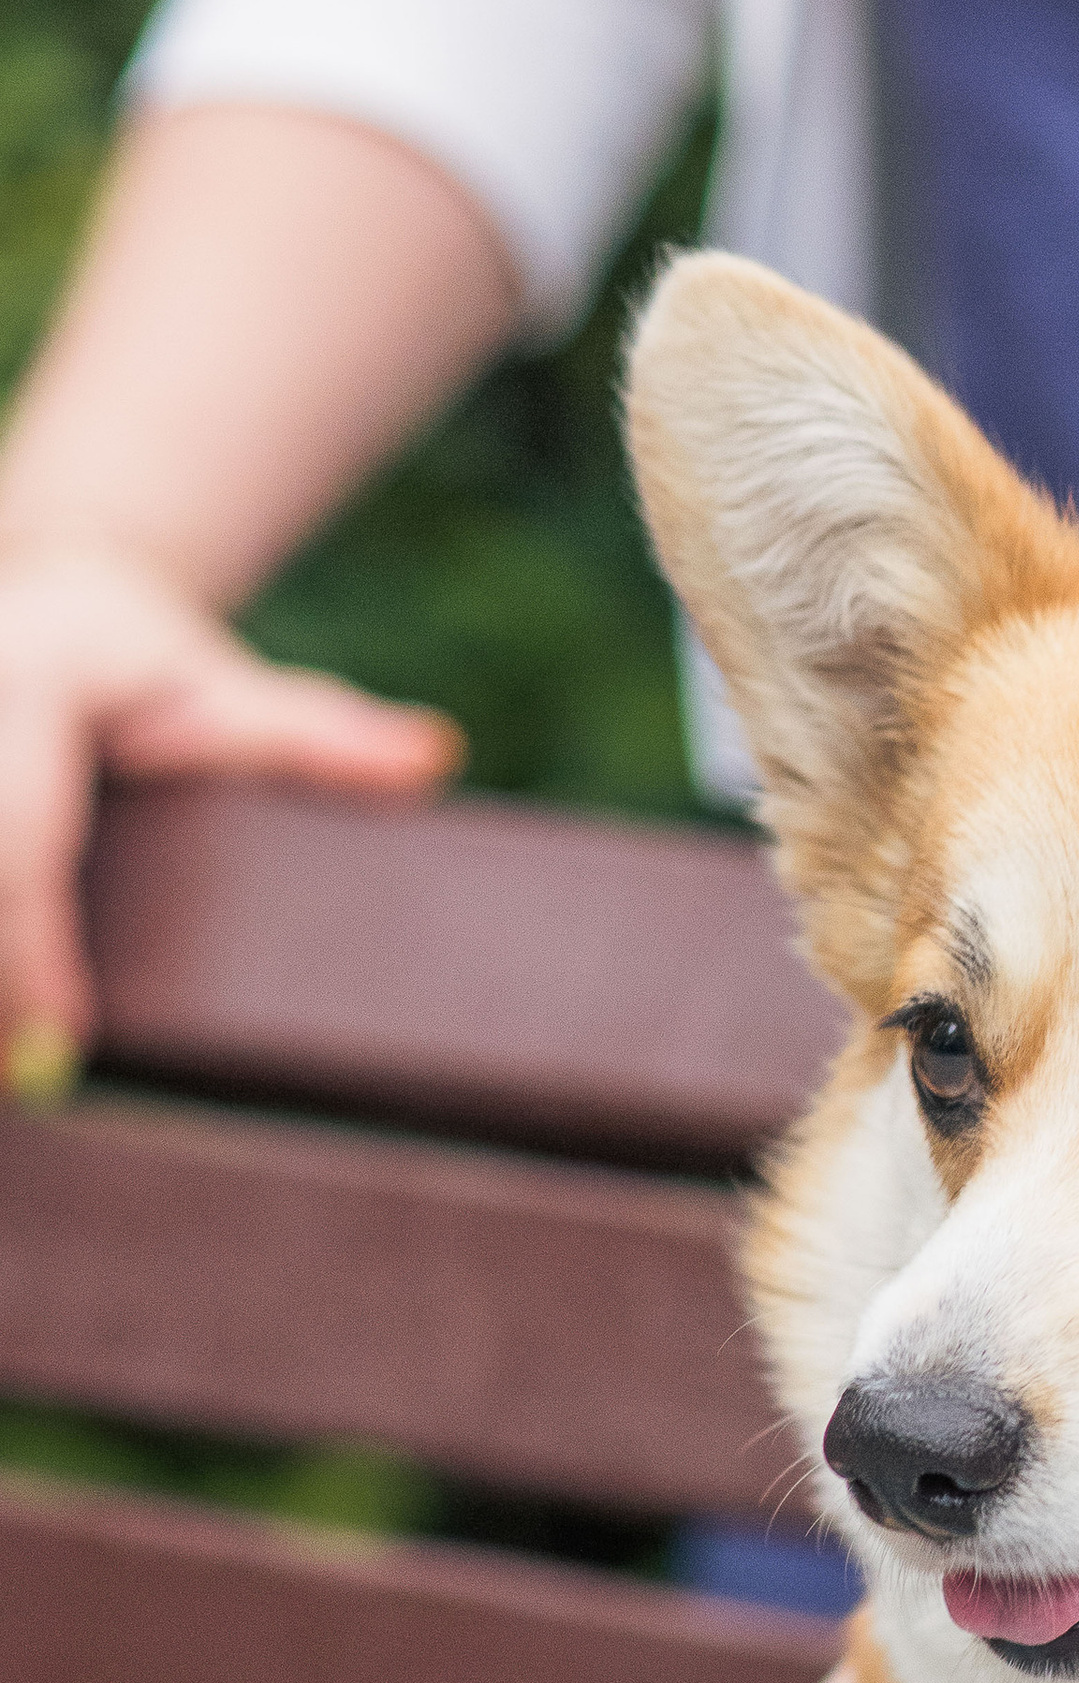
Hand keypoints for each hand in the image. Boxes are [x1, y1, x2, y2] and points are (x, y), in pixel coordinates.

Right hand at [0, 537, 459, 1080]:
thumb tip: (432, 759)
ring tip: (5, 1067)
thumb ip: (318, 739)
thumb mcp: (232, 695)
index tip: (59, 1045)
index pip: (17, 838)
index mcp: (34, 667)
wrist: (42, 601)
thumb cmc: (142, 663)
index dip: (28, 953)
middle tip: (14, 1081)